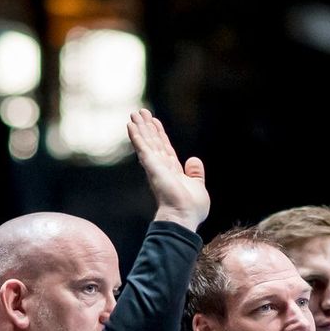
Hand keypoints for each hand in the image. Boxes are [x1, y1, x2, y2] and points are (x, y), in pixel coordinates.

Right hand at [127, 110, 208, 230]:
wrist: (184, 218)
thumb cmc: (191, 209)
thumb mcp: (198, 187)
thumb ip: (196, 174)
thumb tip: (193, 160)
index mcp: (172, 172)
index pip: (165, 149)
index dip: (160, 135)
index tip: (154, 122)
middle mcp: (162, 168)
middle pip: (153, 142)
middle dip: (147, 127)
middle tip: (140, 112)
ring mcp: (155, 167)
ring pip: (146, 142)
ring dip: (140, 127)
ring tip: (134, 113)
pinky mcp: (152, 167)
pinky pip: (143, 148)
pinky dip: (137, 136)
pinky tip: (130, 125)